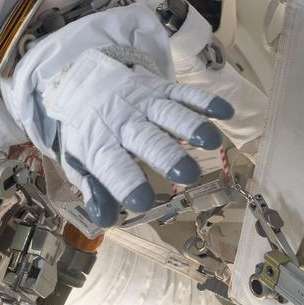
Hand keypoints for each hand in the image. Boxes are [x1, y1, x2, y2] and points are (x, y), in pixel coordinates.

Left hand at [1, 6, 232, 226]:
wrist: (82, 84)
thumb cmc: (86, 134)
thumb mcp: (78, 163)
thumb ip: (94, 190)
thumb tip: (106, 219)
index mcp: (99, 145)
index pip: (112, 166)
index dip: (126, 183)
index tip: (142, 202)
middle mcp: (123, 123)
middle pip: (146, 139)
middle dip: (167, 156)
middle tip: (188, 175)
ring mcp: (145, 104)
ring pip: (169, 113)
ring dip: (190, 125)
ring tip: (212, 141)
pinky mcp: (162, 89)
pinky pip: (184, 93)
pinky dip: (205, 100)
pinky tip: (224, 111)